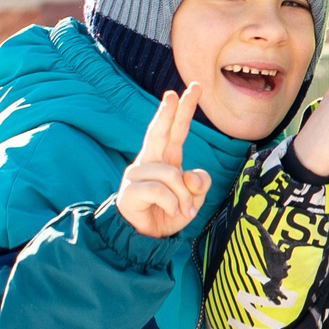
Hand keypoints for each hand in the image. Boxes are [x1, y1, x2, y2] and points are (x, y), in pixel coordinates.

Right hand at [116, 86, 210, 237]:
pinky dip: (173, 204)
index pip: (176, 131)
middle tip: (178, 92)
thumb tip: (190, 176)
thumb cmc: (169, 214)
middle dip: (171, 111)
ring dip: (184, 196)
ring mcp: (137, 174)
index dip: (183, 111)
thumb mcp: (193, 199)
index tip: (192, 89)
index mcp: (166, 160)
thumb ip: (198, 184)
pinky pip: (161, 191)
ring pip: (172, 174)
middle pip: (159, 131)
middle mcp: (150, 162)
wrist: (147, 239)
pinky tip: (170, 212)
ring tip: (183, 210)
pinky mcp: (130, 190)